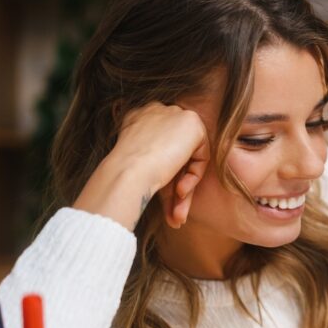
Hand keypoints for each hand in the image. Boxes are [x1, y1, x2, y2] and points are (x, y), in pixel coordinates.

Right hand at [74, 103, 209, 229]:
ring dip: (184, 189)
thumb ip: (157, 164)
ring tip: (177, 216)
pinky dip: (193, 176)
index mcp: (139, 118)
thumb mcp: (140, 165)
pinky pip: (200, 156)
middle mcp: (156, 111)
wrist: (126, 173)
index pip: (162, 148)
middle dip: (176, 187)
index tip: (165, 199)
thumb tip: (177, 187)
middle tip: (174, 214)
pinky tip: (180, 190)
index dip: (166, 177)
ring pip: (188, 158)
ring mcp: (174, 114)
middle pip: (177, 154)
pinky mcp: (191, 123)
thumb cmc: (126, 177)